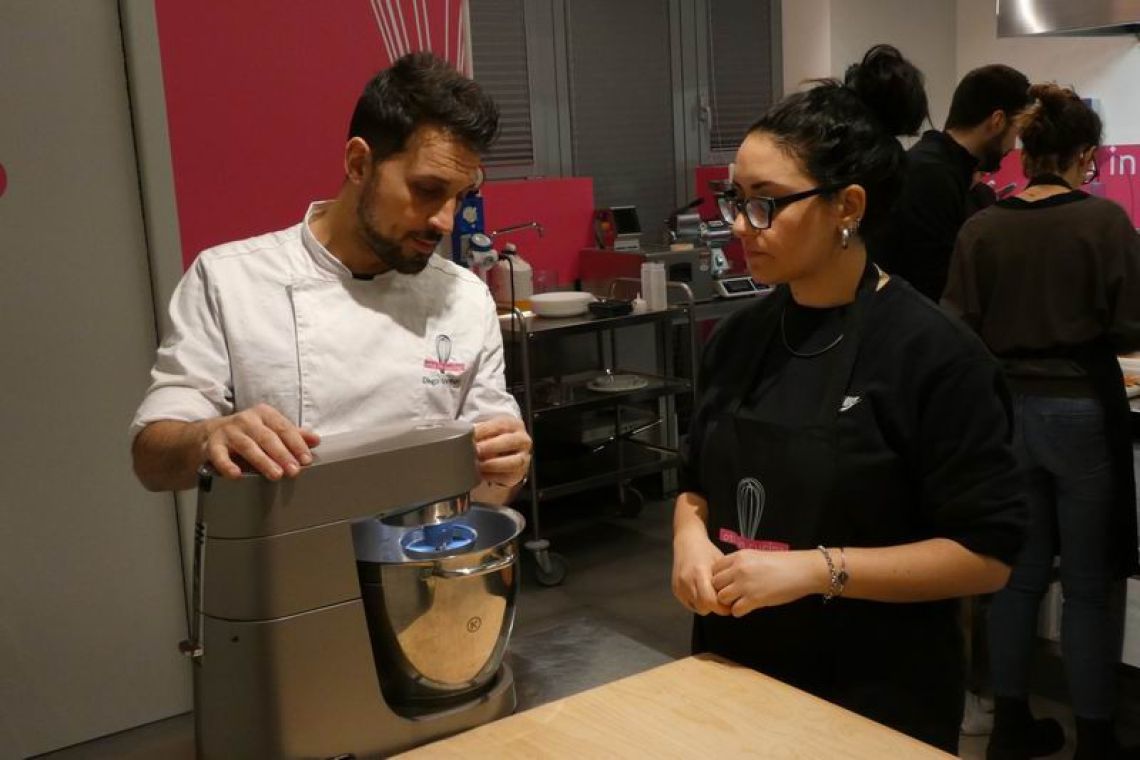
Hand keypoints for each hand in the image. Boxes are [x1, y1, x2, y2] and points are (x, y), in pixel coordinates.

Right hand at [202, 403, 319, 480]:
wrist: (208, 435)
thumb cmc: (247, 433)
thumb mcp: (270, 430)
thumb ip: (292, 435)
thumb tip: (315, 440)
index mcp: (264, 414)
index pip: (284, 428)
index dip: (296, 444)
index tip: (306, 460)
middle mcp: (246, 420)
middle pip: (268, 437)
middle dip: (283, 454)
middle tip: (294, 470)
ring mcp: (228, 431)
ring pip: (248, 446)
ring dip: (263, 461)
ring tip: (276, 474)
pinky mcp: (211, 445)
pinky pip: (220, 456)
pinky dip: (227, 465)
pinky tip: (237, 475)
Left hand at [473, 415, 530, 486]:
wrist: (505, 453)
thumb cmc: (493, 439)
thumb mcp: (488, 430)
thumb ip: (479, 431)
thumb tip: (462, 435)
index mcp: (513, 425)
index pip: (500, 425)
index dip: (484, 430)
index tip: (469, 436)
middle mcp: (522, 440)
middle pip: (509, 442)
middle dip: (490, 447)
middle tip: (475, 450)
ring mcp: (523, 457)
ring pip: (513, 462)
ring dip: (493, 464)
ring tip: (477, 465)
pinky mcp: (519, 473)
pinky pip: (507, 476)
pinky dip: (492, 476)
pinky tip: (481, 474)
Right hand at [672, 528, 731, 615]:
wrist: (687, 542)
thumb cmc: (708, 551)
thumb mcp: (720, 563)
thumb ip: (725, 582)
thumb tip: (735, 600)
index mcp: (699, 573)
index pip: (710, 601)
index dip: (722, 607)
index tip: (730, 604)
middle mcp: (686, 581)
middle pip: (703, 608)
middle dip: (715, 607)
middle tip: (722, 600)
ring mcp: (679, 586)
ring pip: (696, 608)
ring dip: (706, 606)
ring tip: (711, 594)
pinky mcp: (675, 590)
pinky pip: (689, 604)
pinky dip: (697, 602)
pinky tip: (702, 592)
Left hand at [711, 550, 826, 616]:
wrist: (802, 570)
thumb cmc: (783, 564)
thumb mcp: (757, 557)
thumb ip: (741, 564)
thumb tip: (729, 576)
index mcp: (739, 556)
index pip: (715, 568)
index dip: (719, 578)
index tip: (727, 583)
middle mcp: (738, 569)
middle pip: (715, 584)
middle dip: (721, 591)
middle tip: (731, 595)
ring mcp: (745, 584)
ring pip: (721, 598)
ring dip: (728, 602)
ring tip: (739, 602)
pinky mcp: (754, 599)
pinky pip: (735, 610)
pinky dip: (739, 611)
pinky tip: (748, 608)